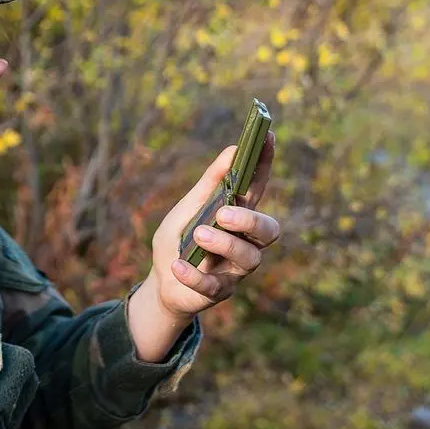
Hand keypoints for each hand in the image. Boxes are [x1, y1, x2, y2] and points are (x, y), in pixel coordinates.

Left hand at [145, 133, 279, 322]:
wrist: (161, 283)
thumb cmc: (179, 240)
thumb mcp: (187, 208)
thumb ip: (209, 184)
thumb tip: (233, 150)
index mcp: (237, 215)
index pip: (257, 188)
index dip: (265, 164)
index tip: (268, 136)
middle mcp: (245, 241)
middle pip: (269, 230)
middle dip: (250, 220)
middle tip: (223, 214)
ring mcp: (236, 268)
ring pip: (248, 257)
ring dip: (222, 245)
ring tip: (198, 235)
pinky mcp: (220, 291)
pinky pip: (213, 284)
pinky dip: (193, 274)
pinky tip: (177, 266)